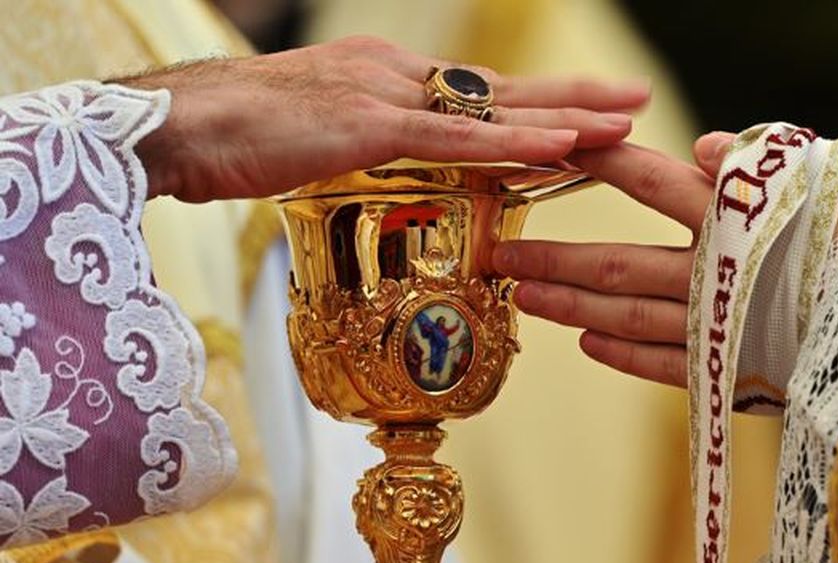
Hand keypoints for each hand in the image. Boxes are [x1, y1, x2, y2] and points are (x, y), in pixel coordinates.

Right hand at [123, 35, 649, 201]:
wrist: (175, 128)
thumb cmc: (237, 140)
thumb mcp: (321, 144)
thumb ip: (371, 156)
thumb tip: (404, 183)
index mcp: (385, 80)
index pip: (477, 94)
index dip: (538, 102)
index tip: (593, 108)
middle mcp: (395, 77)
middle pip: (504, 91)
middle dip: (575, 96)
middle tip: (636, 100)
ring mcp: (383, 97)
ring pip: (494, 110)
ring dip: (565, 116)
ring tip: (624, 120)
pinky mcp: (366, 127)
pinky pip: (456, 138)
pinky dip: (514, 143)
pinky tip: (562, 144)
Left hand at [494, 130, 837, 387]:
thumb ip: (769, 162)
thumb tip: (700, 144)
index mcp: (742, 219)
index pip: (653, 182)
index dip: (600, 160)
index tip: (553, 144)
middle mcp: (720, 277)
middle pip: (619, 264)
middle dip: (556, 258)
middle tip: (501, 254)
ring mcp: (723, 332)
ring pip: (630, 320)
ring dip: (573, 308)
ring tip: (526, 299)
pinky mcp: (738, 376)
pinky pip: (666, 366)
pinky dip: (625, 357)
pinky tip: (590, 348)